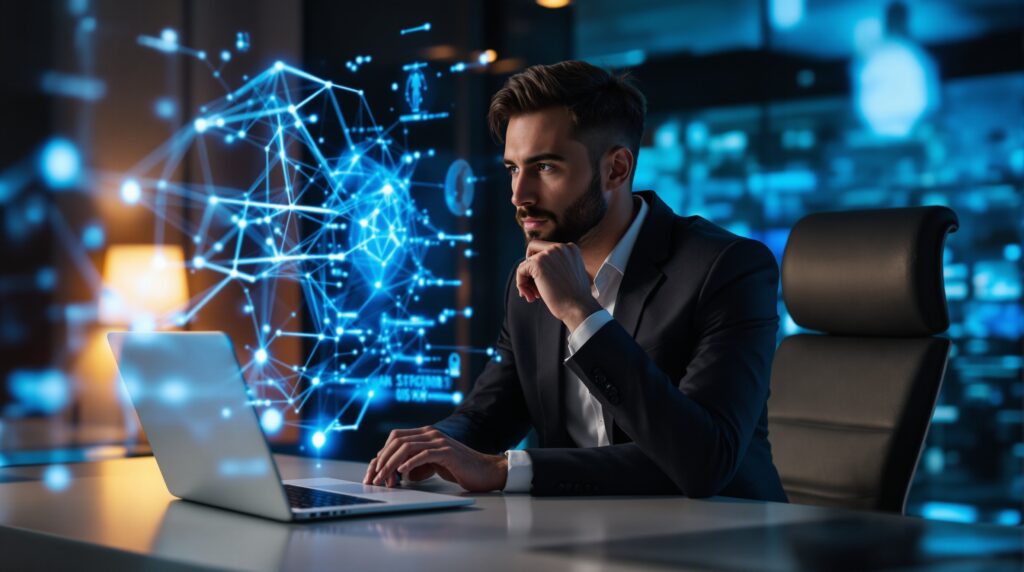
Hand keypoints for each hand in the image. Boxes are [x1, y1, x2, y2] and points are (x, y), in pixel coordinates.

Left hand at [362, 426, 508, 491]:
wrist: (485, 471)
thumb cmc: (460, 468)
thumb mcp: (433, 465)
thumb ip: (417, 464)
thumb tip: (400, 473)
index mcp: (426, 433)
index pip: (396, 437)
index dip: (382, 453)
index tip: (375, 470)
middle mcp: (431, 433)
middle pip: (397, 440)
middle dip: (382, 459)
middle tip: (375, 477)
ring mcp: (439, 441)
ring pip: (406, 447)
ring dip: (391, 464)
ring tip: (385, 478)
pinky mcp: (447, 453)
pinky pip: (423, 455)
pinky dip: (410, 463)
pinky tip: (402, 473)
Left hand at [516, 240, 601, 331]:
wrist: (579, 308)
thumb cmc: (575, 299)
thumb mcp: (570, 276)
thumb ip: (557, 267)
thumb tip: (533, 267)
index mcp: (570, 249)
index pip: (546, 250)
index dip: (540, 266)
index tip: (542, 283)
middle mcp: (560, 247)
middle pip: (533, 252)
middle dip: (531, 271)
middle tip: (535, 289)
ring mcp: (549, 253)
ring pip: (526, 264)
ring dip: (527, 282)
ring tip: (534, 297)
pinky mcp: (538, 263)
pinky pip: (520, 270)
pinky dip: (521, 284)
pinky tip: (530, 297)